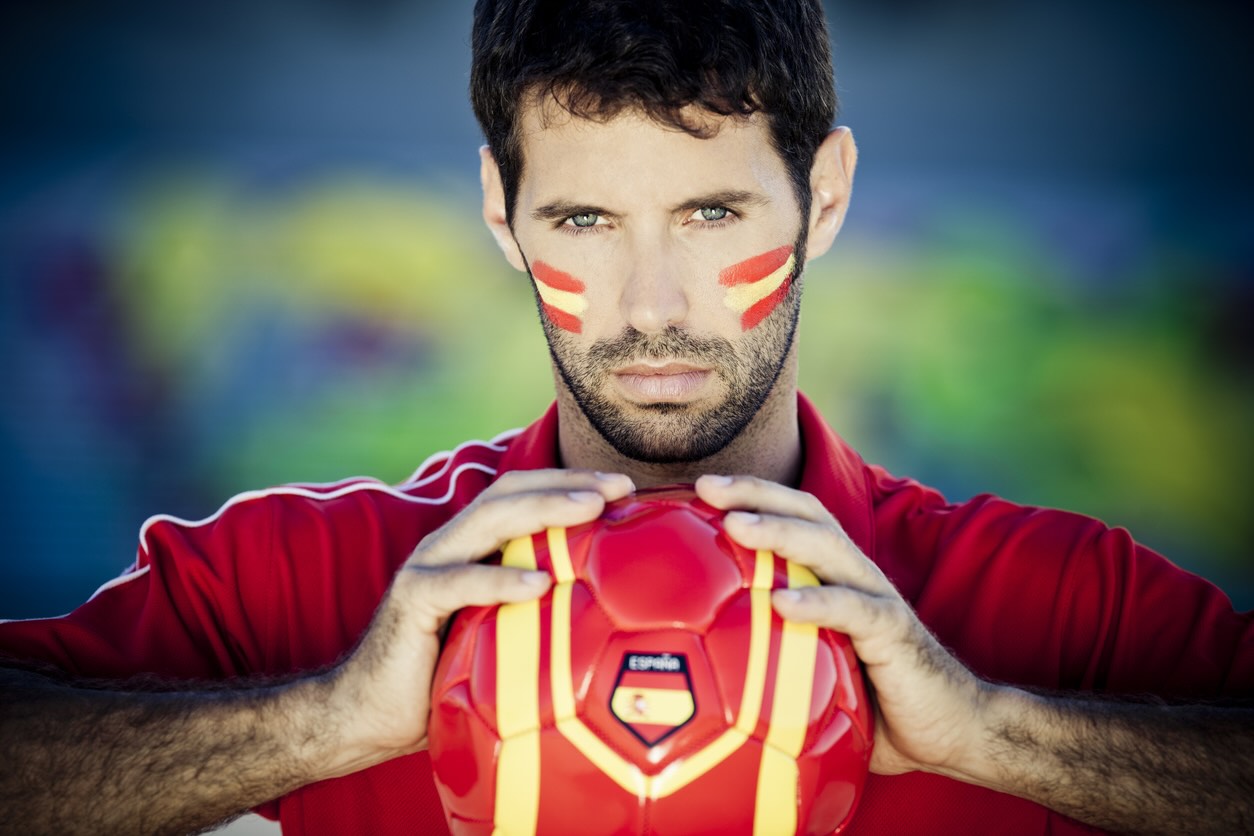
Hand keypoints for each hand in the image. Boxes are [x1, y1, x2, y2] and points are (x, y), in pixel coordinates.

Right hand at [318, 469, 634, 778]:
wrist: (369, 713)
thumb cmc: (442, 676)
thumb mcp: (500, 632)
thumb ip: (536, 610)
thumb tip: (607, 612)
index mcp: (472, 547)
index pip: (522, 494)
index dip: (570, 481)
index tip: (625, 487)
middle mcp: (448, 546)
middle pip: (510, 494)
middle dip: (568, 484)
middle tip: (619, 486)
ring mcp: (427, 569)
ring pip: (489, 523)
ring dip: (544, 511)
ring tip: (590, 510)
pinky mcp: (411, 603)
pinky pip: (459, 585)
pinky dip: (500, 580)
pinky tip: (539, 583)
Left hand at [695, 474, 989, 780]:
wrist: (949, 728)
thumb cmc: (872, 700)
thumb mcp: (812, 667)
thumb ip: (770, 651)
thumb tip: (705, 663)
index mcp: (834, 576)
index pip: (793, 518)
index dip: (752, 495)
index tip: (700, 487)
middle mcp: (855, 575)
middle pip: (807, 516)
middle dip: (757, 493)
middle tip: (707, 486)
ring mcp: (877, 599)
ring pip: (827, 549)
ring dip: (779, 532)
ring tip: (737, 525)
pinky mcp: (894, 634)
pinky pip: (854, 611)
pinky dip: (818, 602)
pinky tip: (783, 603)